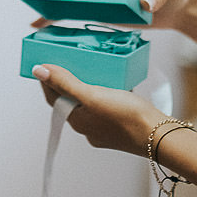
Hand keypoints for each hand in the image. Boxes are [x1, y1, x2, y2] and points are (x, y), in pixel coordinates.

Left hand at [32, 62, 166, 155]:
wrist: (158, 135)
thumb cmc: (125, 116)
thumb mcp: (91, 95)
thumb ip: (65, 82)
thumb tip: (38, 70)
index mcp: (77, 121)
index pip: (54, 97)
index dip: (49, 79)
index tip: (47, 61)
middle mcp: (88, 127)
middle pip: (71, 100)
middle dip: (69, 81)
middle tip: (71, 61)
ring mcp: (104, 128)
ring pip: (90, 103)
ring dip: (89, 86)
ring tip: (94, 69)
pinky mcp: (120, 125)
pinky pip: (106, 106)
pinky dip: (106, 93)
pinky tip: (115, 83)